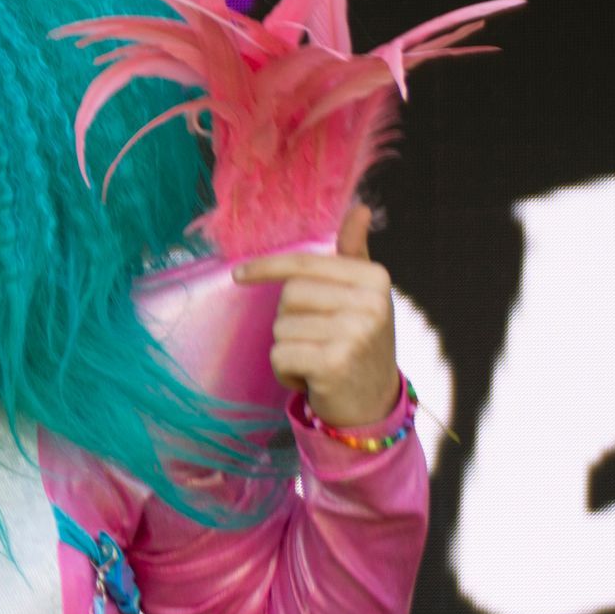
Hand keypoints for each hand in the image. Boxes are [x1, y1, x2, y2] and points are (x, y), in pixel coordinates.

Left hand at [231, 202, 401, 427]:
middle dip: (290, 320)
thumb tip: (360, 209)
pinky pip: (281, 354)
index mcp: (375, 279)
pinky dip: (286, 371)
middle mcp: (370, 303)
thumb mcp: (363, 297)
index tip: (239, 274)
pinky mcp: (334, 363)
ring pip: (282, 327)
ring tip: (315, 360)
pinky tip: (310, 378)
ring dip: (288, 348)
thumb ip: (355, 255)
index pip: (305, 264)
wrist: (373, 404)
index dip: (268, 267)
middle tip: (315, 340)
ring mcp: (354, 333)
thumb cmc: (360, 345)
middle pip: (290, 294)